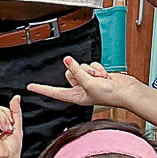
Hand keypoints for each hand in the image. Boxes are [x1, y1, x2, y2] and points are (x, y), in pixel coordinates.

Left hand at [27, 56, 141, 110]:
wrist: (126, 91)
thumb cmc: (110, 94)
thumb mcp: (89, 83)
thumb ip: (77, 71)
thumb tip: (67, 60)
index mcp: (75, 96)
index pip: (54, 92)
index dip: (42, 89)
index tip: (30, 87)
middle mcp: (80, 89)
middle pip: (69, 73)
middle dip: (80, 72)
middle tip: (91, 79)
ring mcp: (87, 81)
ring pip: (80, 67)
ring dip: (91, 70)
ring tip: (100, 79)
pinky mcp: (95, 74)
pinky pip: (90, 65)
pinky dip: (98, 68)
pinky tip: (105, 76)